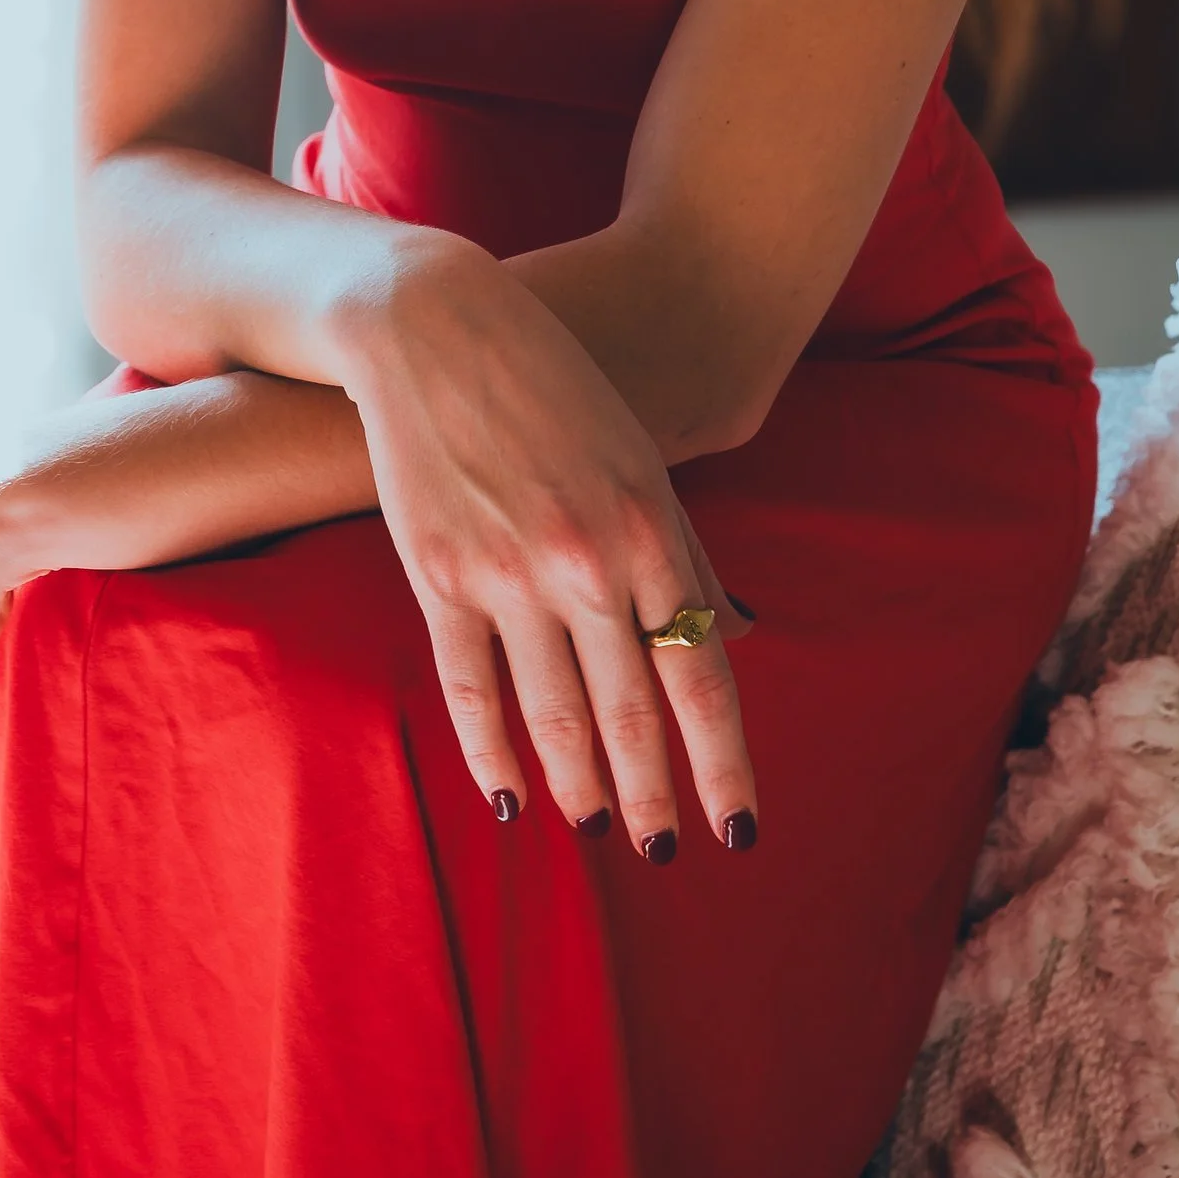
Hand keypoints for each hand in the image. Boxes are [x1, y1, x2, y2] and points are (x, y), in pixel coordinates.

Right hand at [335, 239, 757, 858]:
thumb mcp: (642, 459)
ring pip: (555, 712)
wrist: (438, 326)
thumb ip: (687, 553)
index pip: (701, 674)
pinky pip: (473, 688)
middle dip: (655, 794)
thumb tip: (736, 635)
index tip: (740, 831)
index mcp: (652, 529)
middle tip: (664, 851)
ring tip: (598, 828)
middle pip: (632, 710)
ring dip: (580, 784)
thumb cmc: (556, 390)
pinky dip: (494, 752)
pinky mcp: (441, 573)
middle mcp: (588, 560)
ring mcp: (510, 571)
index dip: (723, 765)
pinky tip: (511, 796)